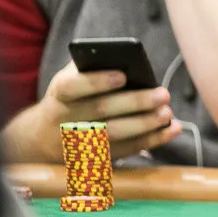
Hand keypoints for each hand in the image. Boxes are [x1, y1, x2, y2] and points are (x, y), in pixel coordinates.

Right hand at [4, 62, 179, 162]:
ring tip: (167, 113)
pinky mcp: (94, 159)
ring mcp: (79, 143)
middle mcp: (65, 120)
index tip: (123, 76)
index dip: (97, 81)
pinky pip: (125, 151)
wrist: (45, 136)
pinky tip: (172, 129)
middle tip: (163, 94)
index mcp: (60, 94)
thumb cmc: (73, 96)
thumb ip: (94, 66)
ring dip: (144, 125)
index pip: (72, 87)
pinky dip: (151, 141)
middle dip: (135, 103)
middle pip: (100, 111)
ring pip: (113, 135)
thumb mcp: (73, 77)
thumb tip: (128, 57)